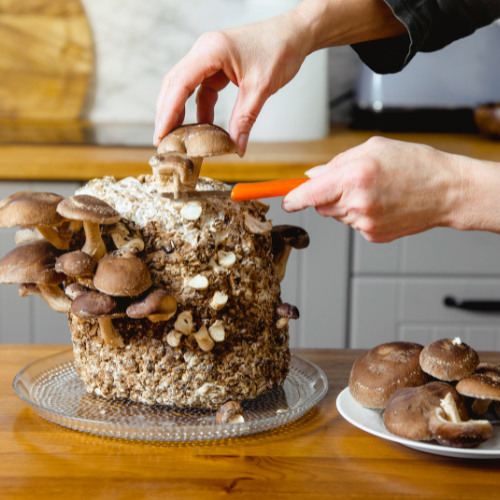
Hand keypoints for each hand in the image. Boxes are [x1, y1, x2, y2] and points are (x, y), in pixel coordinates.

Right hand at [154, 0, 405, 152]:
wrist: (295, 34)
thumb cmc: (280, 50)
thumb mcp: (261, 88)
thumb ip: (245, 119)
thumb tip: (236, 147)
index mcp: (211, 50)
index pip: (180, 84)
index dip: (168, 112)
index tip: (161, 135)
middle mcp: (205, 52)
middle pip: (175, 85)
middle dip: (168, 113)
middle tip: (163, 141)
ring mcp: (210, 59)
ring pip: (186, 88)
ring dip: (182, 112)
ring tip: (178, 137)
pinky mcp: (218, 67)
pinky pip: (202, 90)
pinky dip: (200, 109)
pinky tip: (203, 127)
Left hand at [282, 137, 468, 241]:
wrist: (447, 191)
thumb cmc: (415, 164)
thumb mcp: (372, 149)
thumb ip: (336, 163)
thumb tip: (312, 176)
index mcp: (353, 177)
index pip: (308, 194)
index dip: (292, 198)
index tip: (285, 200)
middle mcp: (356, 203)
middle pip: (320, 205)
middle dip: (326, 194)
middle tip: (350, 181)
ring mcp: (364, 223)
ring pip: (336, 215)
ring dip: (344, 203)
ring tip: (373, 191)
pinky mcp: (373, 236)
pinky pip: (353, 224)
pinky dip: (359, 214)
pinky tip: (380, 204)